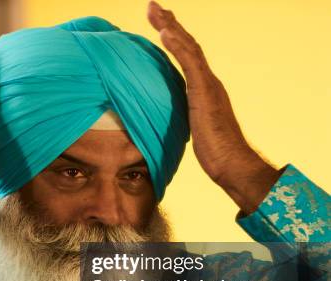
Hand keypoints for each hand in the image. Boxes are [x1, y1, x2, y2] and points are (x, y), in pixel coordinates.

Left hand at [147, 1, 280, 213]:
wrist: (230, 161)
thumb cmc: (213, 151)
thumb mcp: (192, 129)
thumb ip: (184, 117)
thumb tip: (169, 120)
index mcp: (203, 87)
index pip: (186, 56)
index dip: (173, 38)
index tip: (160, 23)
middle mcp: (207, 80)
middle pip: (187, 45)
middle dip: (169, 24)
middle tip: (153, 7)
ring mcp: (207, 84)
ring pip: (188, 47)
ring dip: (170, 27)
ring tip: (155, 11)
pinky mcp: (204, 92)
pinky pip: (190, 63)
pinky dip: (177, 45)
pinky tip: (165, 32)